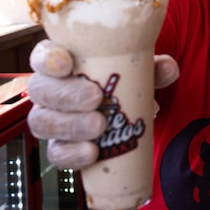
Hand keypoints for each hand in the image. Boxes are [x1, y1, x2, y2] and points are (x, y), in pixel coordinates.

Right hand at [26, 39, 179, 169]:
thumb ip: (153, 67)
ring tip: (99, 126)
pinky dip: (72, 154)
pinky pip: (56, 153)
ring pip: (42, 122)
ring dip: (70, 125)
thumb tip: (169, 68)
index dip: (47, 59)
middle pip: (40, 90)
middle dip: (66, 95)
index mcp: (62, 61)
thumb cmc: (123, 81)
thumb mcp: (138, 70)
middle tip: (96, 98)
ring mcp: (50, 118)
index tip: (66, 63)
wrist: (125, 112)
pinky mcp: (59, 145)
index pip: (42, 55)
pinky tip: (92, 153)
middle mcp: (49, 89)